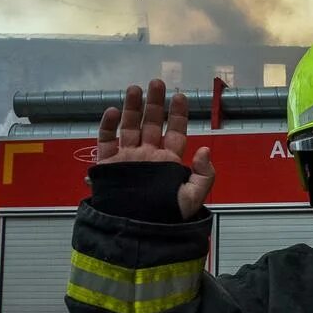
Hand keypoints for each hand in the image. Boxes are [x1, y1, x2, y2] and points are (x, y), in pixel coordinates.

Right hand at [95, 79, 215, 217]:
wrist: (136, 230)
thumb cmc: (165, 216)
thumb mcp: (192, 198)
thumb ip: (204, 175)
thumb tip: (206, 150)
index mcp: (169, 162)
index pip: (176, 132)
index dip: (178, 114)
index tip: (180, 96)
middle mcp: (148, 156)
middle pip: (151, 123)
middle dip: (155, 103)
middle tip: (157, 82)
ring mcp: (127, 158)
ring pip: (129, 126)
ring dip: (132, 108)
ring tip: (135, 89)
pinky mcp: (108, 164)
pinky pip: (106, 140)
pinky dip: (108, 125)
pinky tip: (112, 111)